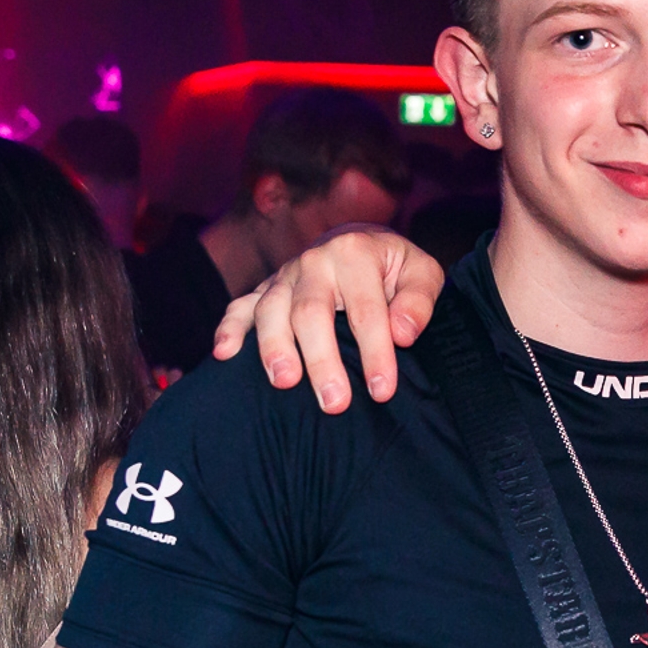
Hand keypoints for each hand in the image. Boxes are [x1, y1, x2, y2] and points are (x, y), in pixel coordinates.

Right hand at [212, 226, 443, 410]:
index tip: (382, 391)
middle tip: (335, 403)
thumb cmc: (395, 270)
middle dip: (322, 361)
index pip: (366, 311)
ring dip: (274, 349)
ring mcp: (285, 275)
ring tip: (284, 383)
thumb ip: (418, 301)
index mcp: (355, 254)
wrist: (361, 244)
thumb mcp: (422, 274)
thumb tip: (402, 334)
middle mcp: (314, 261)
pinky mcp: (265, 289)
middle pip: (311, 314)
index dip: (374, 353)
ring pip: (271, 311)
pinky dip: (229, 329)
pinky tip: (224, 355)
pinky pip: (240, 306)